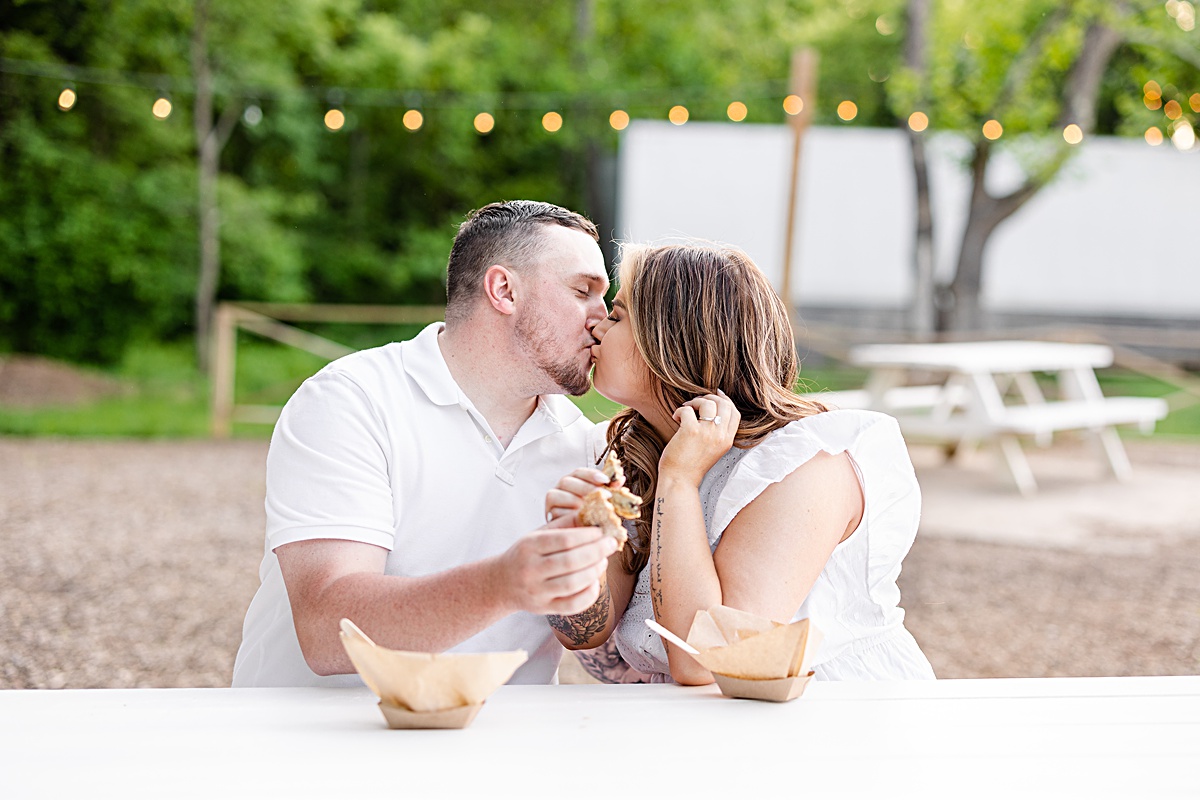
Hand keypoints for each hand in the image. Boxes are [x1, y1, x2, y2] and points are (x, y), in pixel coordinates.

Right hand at [494, 515, 617, 614]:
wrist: (501, 583)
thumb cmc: (526, 554)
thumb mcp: (537, 535)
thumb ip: (564, 525)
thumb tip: (593, 515)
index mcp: (529, 546)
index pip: (564, 540)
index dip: (587, 535)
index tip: (601, 531)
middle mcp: (531, 570)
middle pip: (571, 562)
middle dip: (597, 552)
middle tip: (611, 544)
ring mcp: (537, 592)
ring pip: (573, 584)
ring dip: (594, 571)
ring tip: (603, 561)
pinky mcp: (544, 609)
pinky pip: (572, 605)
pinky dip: (588, 594)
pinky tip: (595, 582)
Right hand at [544, 467, 614, 522]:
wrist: (581, 539)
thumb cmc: (593, 517)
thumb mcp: (604, 502)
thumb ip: (611, 489)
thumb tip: (620, 478)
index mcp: (573, 482)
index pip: (579, 472)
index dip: (591, 474)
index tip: (606, 480)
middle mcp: (560, 489)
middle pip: (566, 481)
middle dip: (586, 488)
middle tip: (604, 495)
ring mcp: (552, 502)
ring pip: (555, 495)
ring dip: (574, 501)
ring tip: (591, 508)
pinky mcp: (549, 516)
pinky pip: (554, 513)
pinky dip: (567, 516)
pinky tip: (581, 519)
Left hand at [659, 389, 739, 487]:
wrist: (680, 480)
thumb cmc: (692, 465)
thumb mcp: (713, 449)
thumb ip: (717, 433)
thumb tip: (712, 409)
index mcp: (727, 440)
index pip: (735, 413)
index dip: (725, 400)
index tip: (716, 394)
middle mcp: (720, 436)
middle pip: (724, 404)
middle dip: (709, 398)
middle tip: (696, 403)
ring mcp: (707, 433)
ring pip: (707, 403)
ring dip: (695, 401)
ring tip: (686, 409)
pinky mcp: (691, 431)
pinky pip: (687, 410)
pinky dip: (679, 410)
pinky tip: (675, 418)